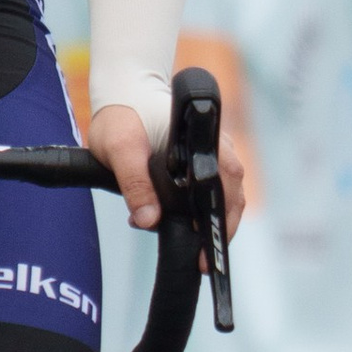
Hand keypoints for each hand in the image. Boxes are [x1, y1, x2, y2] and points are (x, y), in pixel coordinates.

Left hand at [85, 98, 248, 238]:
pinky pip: (214, 190)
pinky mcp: (204, 161)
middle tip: (201, 260)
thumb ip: (134, 183)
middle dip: (219, 229)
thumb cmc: (122, 115)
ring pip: (226, 195)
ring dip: (211, 221)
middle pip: (233, 195)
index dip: (222, 219)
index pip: (226, 185)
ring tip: (190, 247)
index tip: (209, 246)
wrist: (124, 91)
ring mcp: (215, 153)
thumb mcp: (119, 149)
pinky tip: (178, 223)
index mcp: (203, 141)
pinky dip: (202, 210)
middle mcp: (218, 147)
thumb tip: (150, 219)